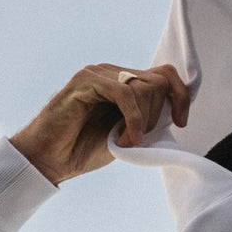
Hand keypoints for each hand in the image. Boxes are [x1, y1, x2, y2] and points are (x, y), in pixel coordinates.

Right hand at [9, 64, 190, 184]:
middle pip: (158, 81)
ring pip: (144, 87)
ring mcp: (98, 74)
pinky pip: (124, 94)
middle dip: (157, 115)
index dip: (180, 96)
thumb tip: (175, 115)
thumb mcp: (127, 136)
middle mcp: (112, 73)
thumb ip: (147, 121)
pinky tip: (126, 139)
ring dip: (143, 121)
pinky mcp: (85, 82)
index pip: (164, 74)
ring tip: (128, 142)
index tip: (181, 123)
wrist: (50, 158)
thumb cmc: (84, 149)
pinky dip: (133, 120)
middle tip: (139, 139)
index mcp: (123, 83)